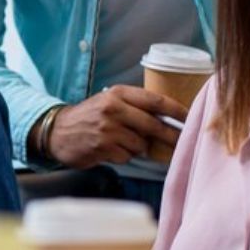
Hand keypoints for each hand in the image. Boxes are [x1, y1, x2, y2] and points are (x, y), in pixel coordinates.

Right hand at [47, 85, 188, 167]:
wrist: (57, 131)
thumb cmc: (89, 117)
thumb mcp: (109, 102)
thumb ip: (134, 107)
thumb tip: (169, 119)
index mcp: (117, 94)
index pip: (155, 100)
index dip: (177, 110)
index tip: (191, 118)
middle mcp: (113, 109)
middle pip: (154, 125)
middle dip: (171, 136)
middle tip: (181, 142)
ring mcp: (107, 129)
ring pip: (141, 144)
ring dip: (138, 147)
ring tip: (122, 142)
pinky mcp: (103, 147)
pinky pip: (127, 156)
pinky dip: (124, 156)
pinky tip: (110, 150)